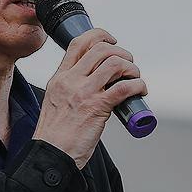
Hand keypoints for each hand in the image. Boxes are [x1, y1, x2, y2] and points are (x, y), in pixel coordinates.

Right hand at [32, 28, 147, 168]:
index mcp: (60, 78)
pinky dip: (138, 85)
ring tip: (135, 79)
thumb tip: (96, 83)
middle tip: (128, 66)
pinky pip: (125, 87)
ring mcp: (83, 92)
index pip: (79, 43)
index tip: (112, 42)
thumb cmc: (55, 135)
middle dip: (122, 53)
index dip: (100, 36)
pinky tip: (140, 92)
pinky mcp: (97, 107)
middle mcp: (71, 80)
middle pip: (101, 49)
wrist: (51, 155)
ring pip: (115, 64)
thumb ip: (71, 88)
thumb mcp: (55, 101)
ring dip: (132, 68)